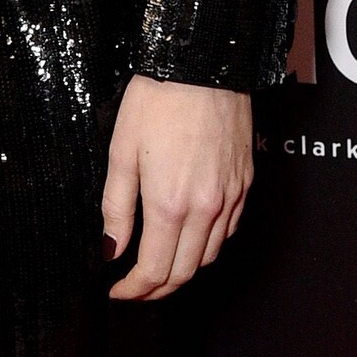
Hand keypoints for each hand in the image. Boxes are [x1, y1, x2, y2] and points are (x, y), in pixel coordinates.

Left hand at [102, 73, 252, 301]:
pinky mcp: (245, 183)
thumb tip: (111, 249)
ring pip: (209, 255)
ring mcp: (231, 197)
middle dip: (157, 289)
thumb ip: (115, 207)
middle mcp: (207, 208)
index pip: (155, 270)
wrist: (201, 64)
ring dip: (183, 270)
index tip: (117, 291)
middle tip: (135, 288)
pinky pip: (229, 230)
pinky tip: (190, 237)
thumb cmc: (156, 100)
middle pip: (185, 272)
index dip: (134, 290)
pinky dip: (208, 245)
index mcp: (171, 204)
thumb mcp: (121, 152)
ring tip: (159, 266)